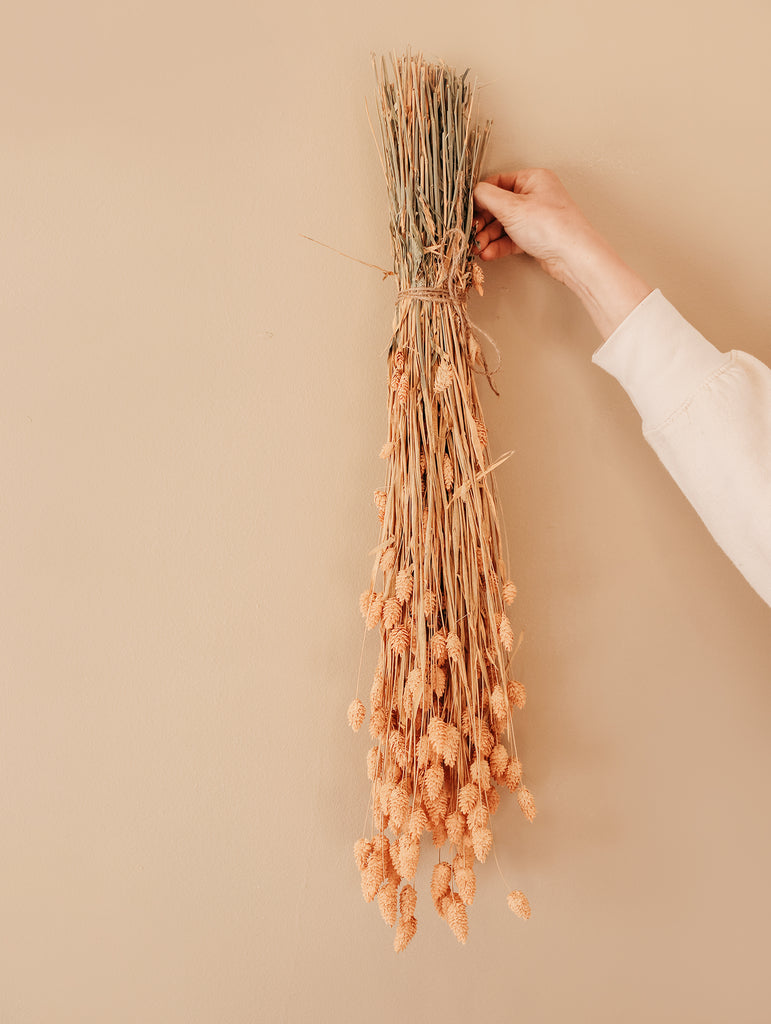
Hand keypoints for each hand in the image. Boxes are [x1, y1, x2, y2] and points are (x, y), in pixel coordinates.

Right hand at [472, 168, 596, 287]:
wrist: (572, 256)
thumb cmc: (551, 226)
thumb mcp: (512, 207)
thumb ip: (487, 196)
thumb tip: (473, 192)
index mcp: (533, 179)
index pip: (498, 182)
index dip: (480, 197)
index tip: (468, 210)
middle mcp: (535, 195)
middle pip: (498, 206)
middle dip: (482, 222)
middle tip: (471, 232)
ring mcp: (535, 217)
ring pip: (503, 224)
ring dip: (487, 237)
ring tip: (478, 247)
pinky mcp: (534, 237)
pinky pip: (510, 238)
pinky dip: (498, 246)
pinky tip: (488, 253)